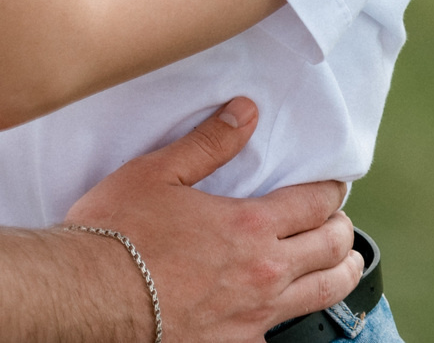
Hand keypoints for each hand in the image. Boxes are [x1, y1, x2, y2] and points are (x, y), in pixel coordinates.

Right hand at [66, 97, 361, 342]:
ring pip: (322, 295)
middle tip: (340, 223)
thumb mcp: (157, 173)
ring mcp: (253, 317)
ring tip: (345, 265)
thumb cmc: (116, 236)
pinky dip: (293, 310)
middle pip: (332, 250)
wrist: (88, 301)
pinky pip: (281, 329)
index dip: (330, 192)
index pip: (315, 205)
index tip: (334, 187)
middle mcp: (263, 274)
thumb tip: (245, 111)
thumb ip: (209, 143)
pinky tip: (285, 304)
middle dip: (342, 231)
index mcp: (250, 227)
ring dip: (341, 273)